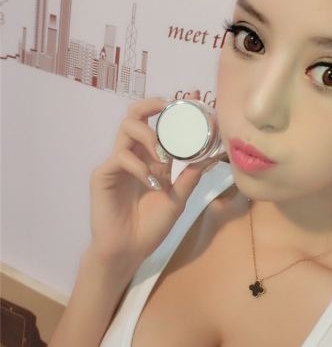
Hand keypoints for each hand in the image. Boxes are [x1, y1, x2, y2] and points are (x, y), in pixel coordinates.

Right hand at [87, 90, 219, 268]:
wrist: (130, 250)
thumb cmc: (152, 225)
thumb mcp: (178, 197)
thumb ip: (191, 175)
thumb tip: (212, 154)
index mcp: (150, 157)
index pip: (159, 124)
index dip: (172, 109)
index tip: (192, 96)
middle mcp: (133, 154)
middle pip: (135, 115)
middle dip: (152, 106)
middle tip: (168, 108)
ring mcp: (116, 163)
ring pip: (126, 128)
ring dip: (149, 137)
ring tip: (164, 158)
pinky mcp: (102, 175)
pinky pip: (120, 158)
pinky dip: (140, 166)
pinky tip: (151, 183)